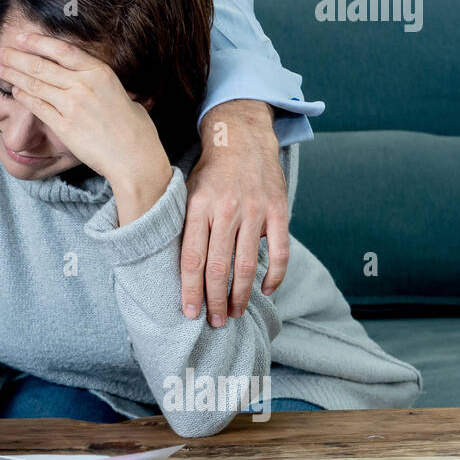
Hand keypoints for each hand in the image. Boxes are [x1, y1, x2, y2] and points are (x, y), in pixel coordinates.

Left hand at [0, 31, 171, 212]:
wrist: (134, 157)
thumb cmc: (135, 128)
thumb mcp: (121, 93)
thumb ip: (102, 83)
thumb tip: (94, 79)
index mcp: (100, 72)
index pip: (62, 50)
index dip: (38, 42)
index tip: (21, 38)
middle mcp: (84, 85)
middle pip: (41, 65)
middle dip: (16, 57)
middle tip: (0, 52)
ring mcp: (72, 105)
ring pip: (35, 84)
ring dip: (14, 75)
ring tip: (0, 69)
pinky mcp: (64, 126)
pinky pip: (38, 107)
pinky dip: (24, 97)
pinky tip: (14, 91)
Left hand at [181, 100, 289, 327]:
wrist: (241, 138)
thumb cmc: (210, 172)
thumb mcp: (187, 193)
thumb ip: (185, 226)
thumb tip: (179, 267)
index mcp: (199, 208)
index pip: (192, 259)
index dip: (191, 290)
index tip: (189, 313)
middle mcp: (226, 211)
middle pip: (219, 268)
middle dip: (215, 300)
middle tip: (214, 322)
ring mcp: (254, 211)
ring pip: (247, 264)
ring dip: (241, 295)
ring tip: (234, 313)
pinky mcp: (278, 211)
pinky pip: (280, 251)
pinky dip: (274, 275)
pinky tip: (266, 290)